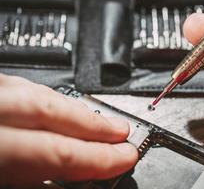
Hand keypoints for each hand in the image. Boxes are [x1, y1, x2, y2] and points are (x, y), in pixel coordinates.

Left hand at [0, 74, 137, 186]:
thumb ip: (39, 183)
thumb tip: (82, 178)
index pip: (58, 151)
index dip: (98, 156)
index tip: (125, 157)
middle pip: (53, 111)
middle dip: (94, 124)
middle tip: (122, 133)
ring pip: (38, 93)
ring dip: (73, 109)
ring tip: (97, 121)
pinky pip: (18, 86)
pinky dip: (45, 98)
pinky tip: (58, 105)